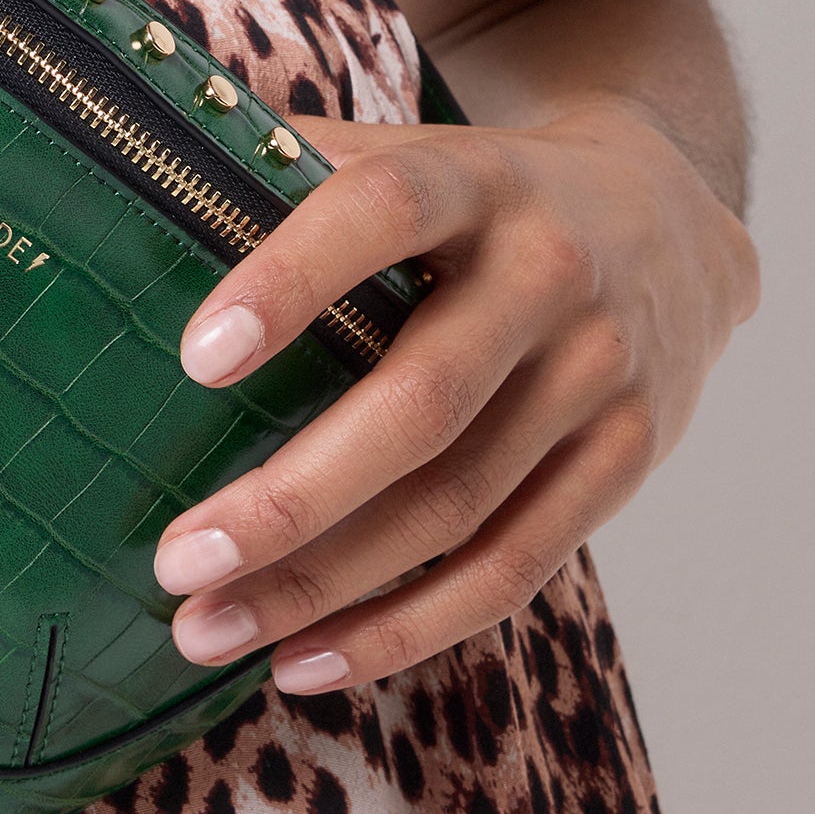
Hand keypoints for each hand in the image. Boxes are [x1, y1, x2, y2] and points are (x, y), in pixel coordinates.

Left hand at [153, 100, 759, 690]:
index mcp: (480, 178)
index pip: (386, 210)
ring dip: (325, 585)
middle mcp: (553, 272)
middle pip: (423, 403)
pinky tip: (307, 660)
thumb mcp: (414, 153)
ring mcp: (601, 373)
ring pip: (459, 507)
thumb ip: (294, 167)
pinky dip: (408, 627)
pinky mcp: (627, 459)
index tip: (196, 357)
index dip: (293, 278)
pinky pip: (515, 567)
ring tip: (204, 629)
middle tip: (177, 560)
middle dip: (293, 499)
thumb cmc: (481, 196)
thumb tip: (140, 181)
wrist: (674, 217)